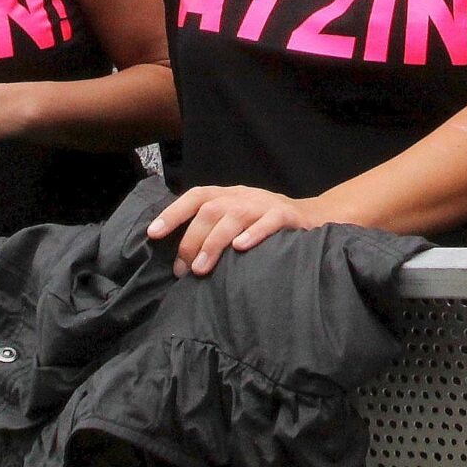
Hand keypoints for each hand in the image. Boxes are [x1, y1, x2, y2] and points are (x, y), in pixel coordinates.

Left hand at [148, 184, 322, 275]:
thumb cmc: (264, 225)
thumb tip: (178, 258)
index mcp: (228, 195)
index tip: (153, 234)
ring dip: (213, 242)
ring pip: (234, 215)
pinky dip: (253, 234)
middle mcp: (243, 196)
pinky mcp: (286, 215)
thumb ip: (213, 230)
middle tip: (183, 270)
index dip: (173, 212)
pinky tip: (241, 249)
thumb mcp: (237, 220)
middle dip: (191, 239)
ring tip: (201, 268)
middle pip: (210, 210)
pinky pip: (268, 222)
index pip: (196, 196)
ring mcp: (265, 204)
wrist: (313, 218)